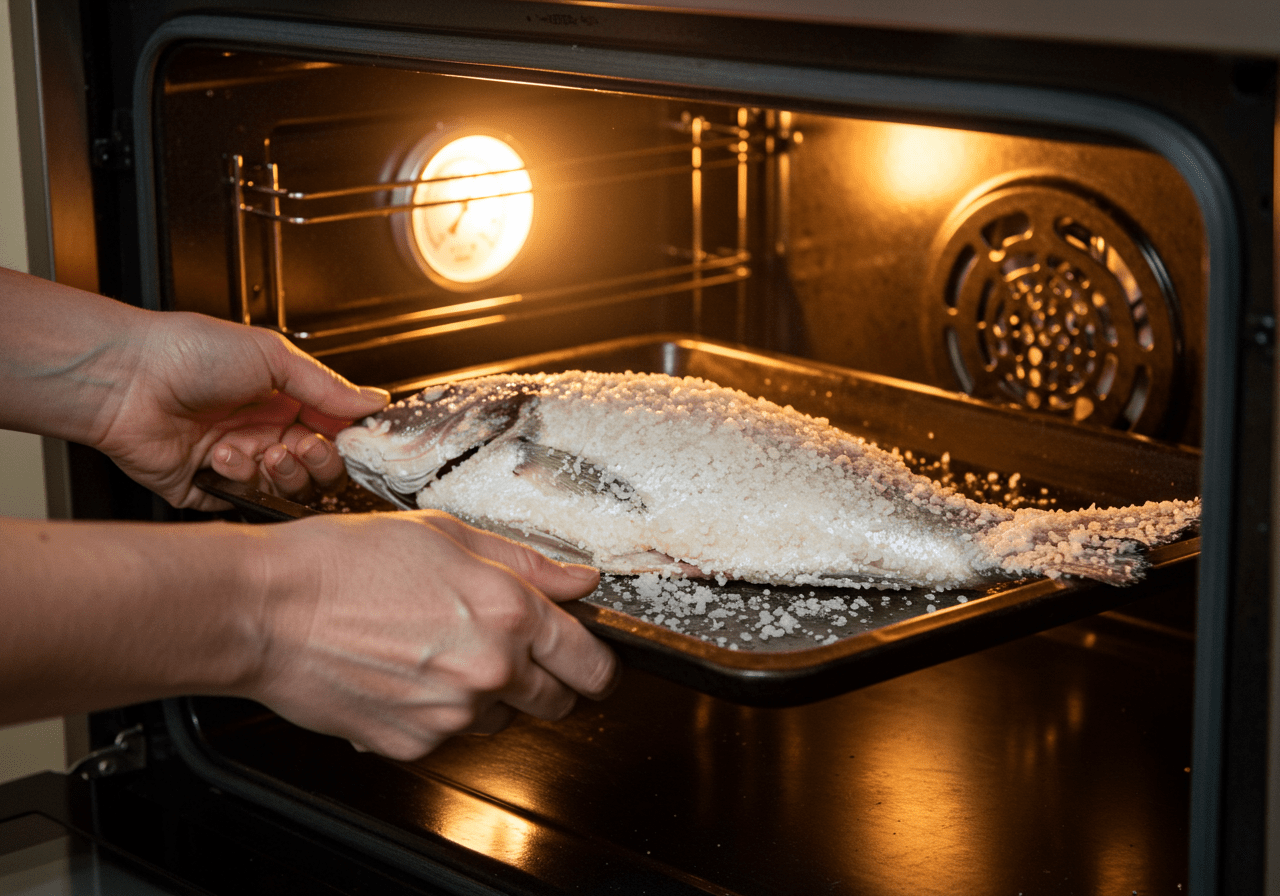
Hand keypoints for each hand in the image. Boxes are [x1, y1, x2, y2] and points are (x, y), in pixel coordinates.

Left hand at [95, 311, 388, 509]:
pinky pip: (244, 502)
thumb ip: (328, 387)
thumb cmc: (188, 352)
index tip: (354, 441)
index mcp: (282, 399)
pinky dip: (240, 481)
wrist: (125, 379)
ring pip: (286, 489)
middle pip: (316, 468)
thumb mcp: (272, 357)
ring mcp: (237, 461)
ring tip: (259, 450)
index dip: (346, 440)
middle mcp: (262, 431)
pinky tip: (221, 455)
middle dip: (316, 461)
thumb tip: (374, 400)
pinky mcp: (208, 488)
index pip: (333, 430)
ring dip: (280, 472)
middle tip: (301, 446)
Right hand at [247, 510, 618, 759]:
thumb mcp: (446, 536)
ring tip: (438, 652)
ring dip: (486, 695)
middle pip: (556, 702)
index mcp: (508, 612)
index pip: (589, 661)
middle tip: (508, 652)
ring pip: (500, 719)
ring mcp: (451, 714)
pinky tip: (405, 674)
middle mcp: (489, 669)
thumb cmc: (345, 562)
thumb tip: (579, 580)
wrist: (267, 608)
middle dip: (545, 680)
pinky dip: (436, 714)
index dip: (596, 664)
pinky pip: (447, 736)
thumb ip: (526, 562)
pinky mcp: (412, 744)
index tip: (591, 665)